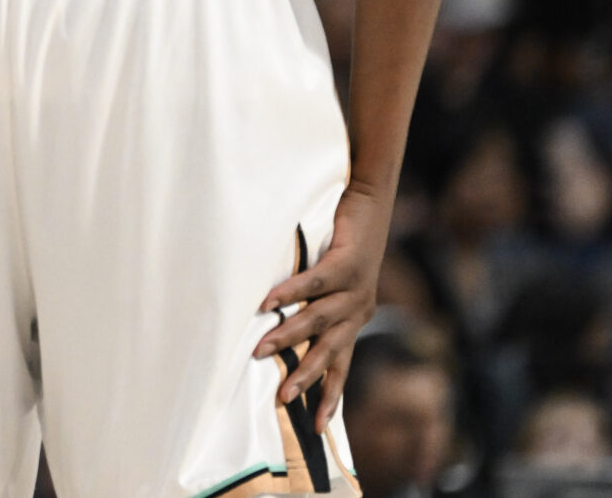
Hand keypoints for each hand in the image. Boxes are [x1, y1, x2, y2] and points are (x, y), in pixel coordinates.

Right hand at [254, 183, 392, 424]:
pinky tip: (267, 303)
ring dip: (288, 337)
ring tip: (260, 351)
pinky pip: (314, 283)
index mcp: (356, 319)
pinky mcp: (347, 264)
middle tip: (283, 399)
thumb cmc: (345, 241)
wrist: (371, 204)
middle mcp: (359, 310)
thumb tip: (278, 322)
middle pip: (330, 352)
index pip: (343, 367)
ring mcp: (355, 289)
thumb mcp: (335, 281)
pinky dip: (289, 293)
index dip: (330, 396)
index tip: (318, 428)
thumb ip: (315, 303)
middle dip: (306, 378)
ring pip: (318, 321)